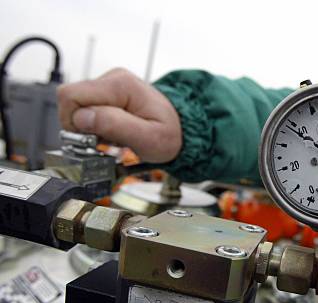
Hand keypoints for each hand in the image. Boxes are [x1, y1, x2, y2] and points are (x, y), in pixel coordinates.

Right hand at [57, 68, 181, 162]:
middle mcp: (112, 79)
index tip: (94, 140)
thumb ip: (115, 125)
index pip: (71, 96)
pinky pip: (85, 109)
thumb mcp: (148, 138)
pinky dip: (93, 126)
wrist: (181, 129)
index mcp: (120, 85)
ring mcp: (108, 85)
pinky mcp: (107, 95)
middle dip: (79, 127)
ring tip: (110, 138)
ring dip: (87, 128)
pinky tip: (110, 133)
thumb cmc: (169, 134)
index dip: (75, 123)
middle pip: (69, 100)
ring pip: (75, 107)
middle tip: (101, 142)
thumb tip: (83, 117)